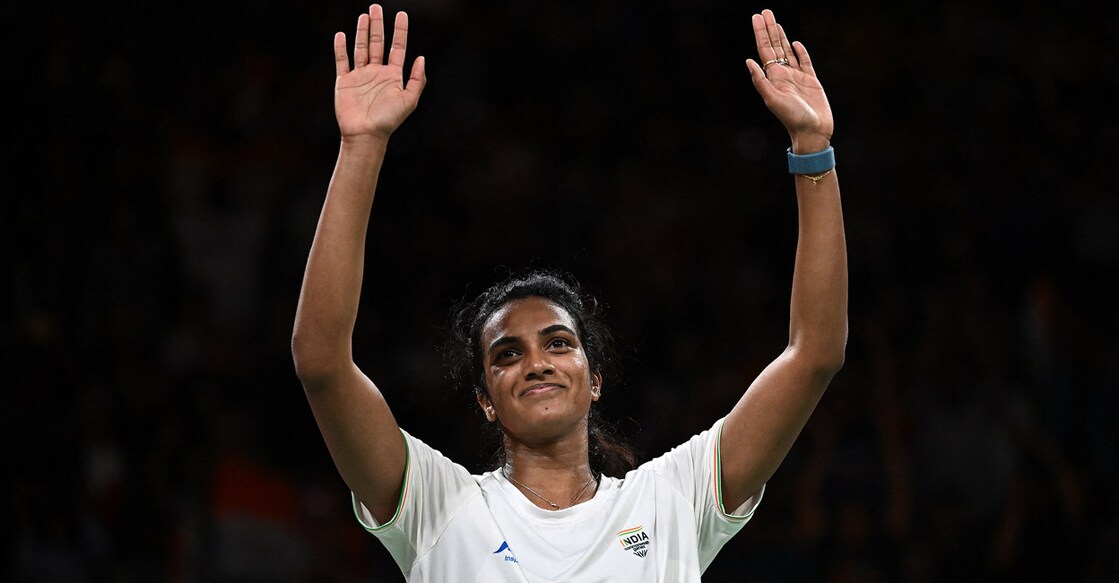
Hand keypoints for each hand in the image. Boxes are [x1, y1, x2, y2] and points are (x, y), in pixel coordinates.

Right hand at [333, 5, 426, 140]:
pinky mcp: (345, 81)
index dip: (400, 31)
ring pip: (361, 48)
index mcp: (393, 76)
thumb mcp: (409, 100)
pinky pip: (342, 61)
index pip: (397, 48)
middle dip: (378, 25)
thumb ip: (416, 79)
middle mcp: (377, 73)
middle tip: (376, 7)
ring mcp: (360, 76)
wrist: (366, 134)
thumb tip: (421, 57)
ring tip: (364, 16)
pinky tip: (341, 34)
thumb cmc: (389, 120)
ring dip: (362, 32)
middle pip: (378, 43)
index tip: (402, 15)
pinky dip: (341, 48)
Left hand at [745, 10, 832, 152]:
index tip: (757, 17)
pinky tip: (795, 43)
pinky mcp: (811, 81)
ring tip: (776, 21)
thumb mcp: (773, 100)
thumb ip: (760, 81)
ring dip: (781, 36)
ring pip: (787, 51)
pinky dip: (800, 51)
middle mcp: (783, 75)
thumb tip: (748, 61)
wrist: (812, 132)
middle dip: (769, 29)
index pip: (764, 50)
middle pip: (774, 46)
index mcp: (773, 77)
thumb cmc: (792, 118)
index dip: (760, 33)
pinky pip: (804, 62)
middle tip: (765, 11)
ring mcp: (797, 77)